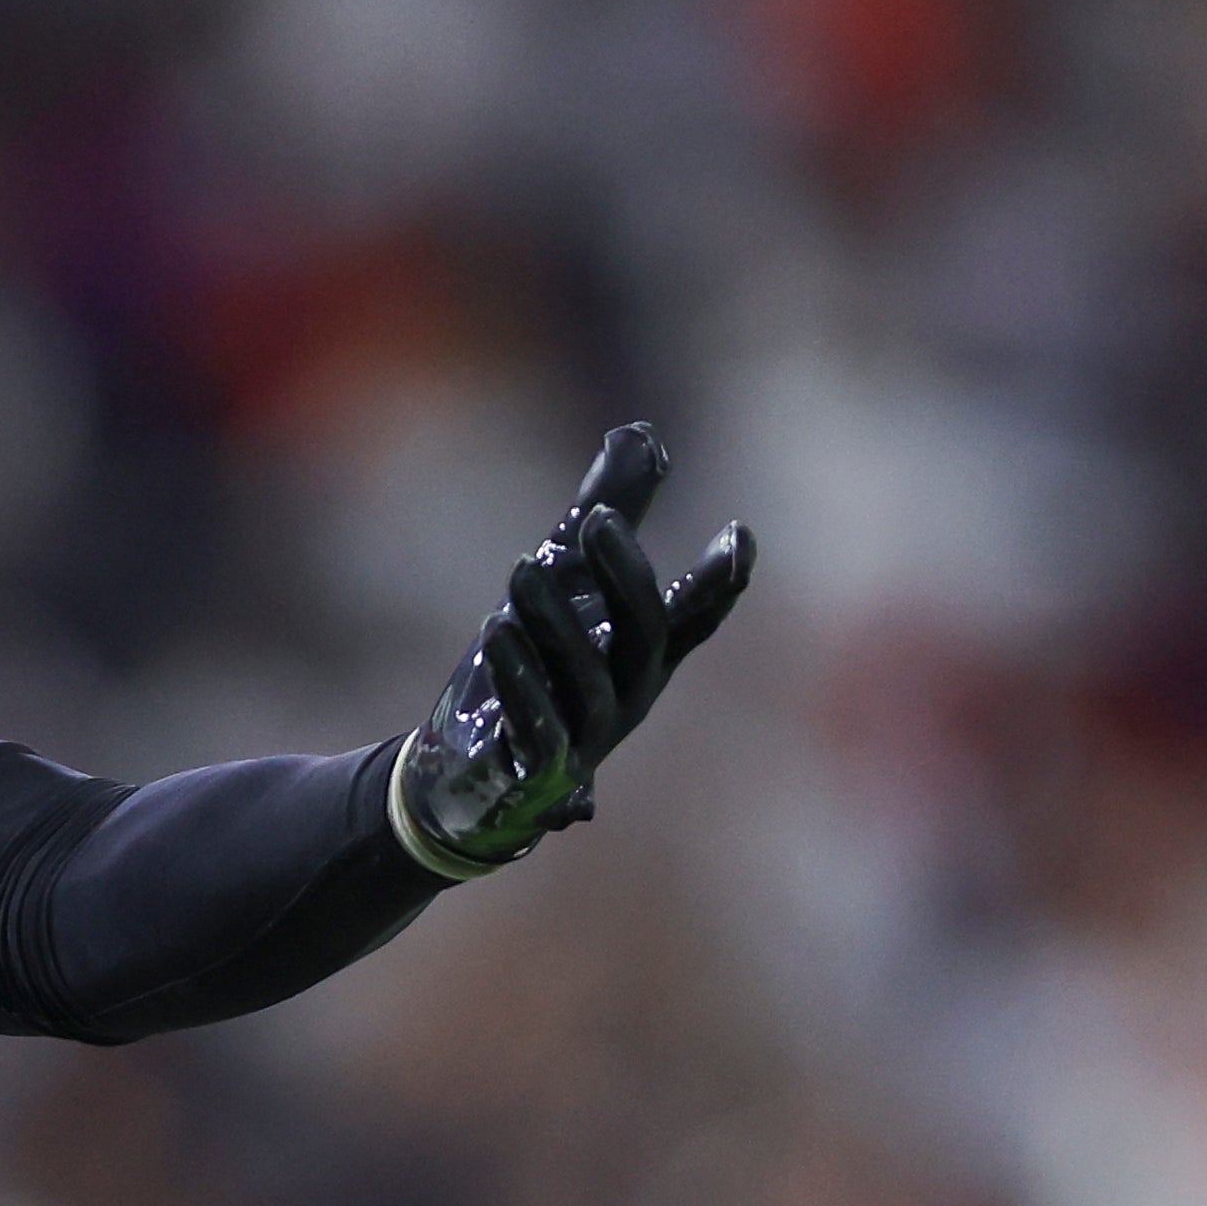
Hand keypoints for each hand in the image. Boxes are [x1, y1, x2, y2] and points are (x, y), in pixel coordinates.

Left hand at [391, 422, 754, 874]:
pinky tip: (497, 632)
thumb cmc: (532, 666)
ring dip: (554, 622)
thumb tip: (642, 433)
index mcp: (644, 654)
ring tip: (522, 569)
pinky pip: (539, 727)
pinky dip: (520, 680)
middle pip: (644, 634)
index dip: (719, 580)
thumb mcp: (563, 580)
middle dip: (624, 576)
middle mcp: (629, 694)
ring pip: (588, 678)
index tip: (737, 533)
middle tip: (594, 519)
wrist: (469, 773)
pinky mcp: (540, 770)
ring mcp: (589, 737)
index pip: (695, 616)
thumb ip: (604, 509)